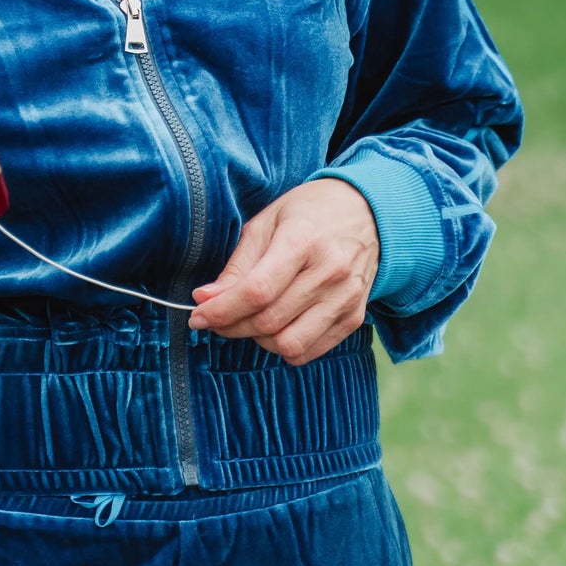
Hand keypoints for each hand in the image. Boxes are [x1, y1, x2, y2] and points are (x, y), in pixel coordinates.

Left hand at [188, 178, 379, 364]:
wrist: (366, 213)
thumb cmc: (308, 213)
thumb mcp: (266, 223)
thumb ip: (237, 266)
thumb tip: (205, 301)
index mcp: (303, 239)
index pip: (257, 291)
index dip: (222, 310)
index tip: (198, 316)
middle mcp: (330, 271)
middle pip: (269, 320)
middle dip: (231, 326)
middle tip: (215, 318)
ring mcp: (346, 298)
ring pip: (289, 344)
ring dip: (258, 340)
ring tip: (249, 319)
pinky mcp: (355, 318)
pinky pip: (310, 351)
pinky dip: (284, 346)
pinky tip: (275, 325)